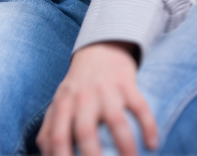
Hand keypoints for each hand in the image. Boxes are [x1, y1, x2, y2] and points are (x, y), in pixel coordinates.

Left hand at [37, 42, 158, 155]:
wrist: (98, 51)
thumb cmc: (77, 88)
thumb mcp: (59, 104)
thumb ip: (49, 129)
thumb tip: (45, 155)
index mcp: (63, 105)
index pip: (57, 137)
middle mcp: (82, 98)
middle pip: (85, 131)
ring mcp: (106, 91)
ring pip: (116, 121)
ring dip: (125, 146)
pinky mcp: (127, 85)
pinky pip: (140, 106)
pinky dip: (148, 126)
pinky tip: (152, 144)